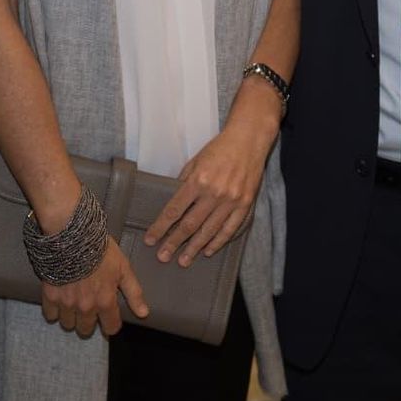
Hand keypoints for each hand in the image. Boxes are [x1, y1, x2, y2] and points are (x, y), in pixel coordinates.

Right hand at [40, 236, 147, 338]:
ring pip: (68, 324)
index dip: (111, 323)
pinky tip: (60, 299)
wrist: (73, 237)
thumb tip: (144, 313)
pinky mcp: (50, 297)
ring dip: (71, 316)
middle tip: (89, 306)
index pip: (110, 327)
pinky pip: (50, 315)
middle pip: (86, 329)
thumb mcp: (123, 269)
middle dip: (89, 322)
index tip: (109, 317)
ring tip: (74, 301)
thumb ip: (133, 293)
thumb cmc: (101, 251)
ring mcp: (66, 304)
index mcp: (105, 302)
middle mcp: (85, 308)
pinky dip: (55, 310)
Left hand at [144, 124, 271, 266]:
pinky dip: (218, 242)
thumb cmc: (219, 148)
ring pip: (209, 231)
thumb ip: (185, 182)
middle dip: (174, 243)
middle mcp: (214, 193)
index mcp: (198, 180)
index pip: (174, 210)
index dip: (161, 227)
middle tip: (163, 257)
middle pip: (190, 225)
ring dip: (194, 248)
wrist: (249, 139)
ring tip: (183, 261)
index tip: (150, 240)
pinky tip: (208, 250)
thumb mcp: (195, 160)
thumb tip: (174, 204)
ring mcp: (231, 200)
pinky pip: (230, 229)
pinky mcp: (245, 204)